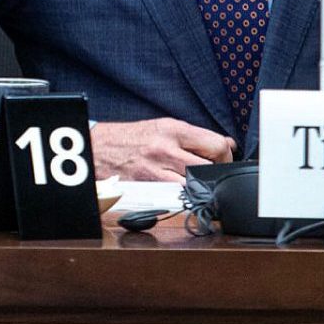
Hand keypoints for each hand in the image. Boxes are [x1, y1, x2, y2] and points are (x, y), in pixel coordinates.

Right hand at [90, 118, 233, 181]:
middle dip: (215, 172)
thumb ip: (193, 136)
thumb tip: (226, 143)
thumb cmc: (130, 138)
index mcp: (171, 129)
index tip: (222, 159)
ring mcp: (156, 170)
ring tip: (195, 182)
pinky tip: (179, 190)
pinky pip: (176, 196)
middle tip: (211, 173)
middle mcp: (165, 148)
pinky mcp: (147, 187)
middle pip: (209, 166)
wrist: (97, 148)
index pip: (215, 144)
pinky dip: (183, 195)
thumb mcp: (162, 127)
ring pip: (195, 184)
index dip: (225, 155)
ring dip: (200, 185)